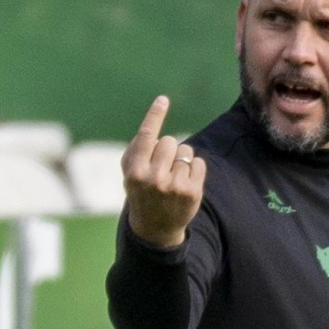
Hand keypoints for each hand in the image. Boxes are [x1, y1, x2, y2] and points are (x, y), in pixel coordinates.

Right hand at [122, 95, 206, 247]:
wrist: (155, 228)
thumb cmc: (141, 192)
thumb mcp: (129, 173)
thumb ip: (136, 149)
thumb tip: (155, 125)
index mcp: (135, 171)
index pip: (147, 137)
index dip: (155, 116)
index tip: (163, 100)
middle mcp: (154, 178)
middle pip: (170, 141)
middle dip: (168, 150)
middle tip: (162, 167)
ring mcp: (175, 186)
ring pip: (186, 150)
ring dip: (181, 159)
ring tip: (173, 177)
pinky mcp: (192, 192)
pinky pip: (199, 162)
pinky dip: (194, 168)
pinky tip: (185, 182)